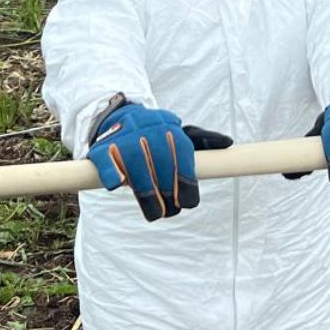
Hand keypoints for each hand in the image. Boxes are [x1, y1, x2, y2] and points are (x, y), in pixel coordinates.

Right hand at [87, 103, 225, 221]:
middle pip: (159, 159)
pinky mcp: (101, 146)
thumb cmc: (154, 134)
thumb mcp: (177, 133)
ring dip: (145, 190)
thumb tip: (227, 143)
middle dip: (166, 189)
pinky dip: (113, 173)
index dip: (185, 179)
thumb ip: (201, 140)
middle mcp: (148, 127)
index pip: (181, 151)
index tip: (187, 202)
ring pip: (135, 162)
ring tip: (154, 212)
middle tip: (170, 211)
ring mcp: (123, 135)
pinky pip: (106, 159)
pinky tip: (119, 185)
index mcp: (169, 126)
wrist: (117, 116)